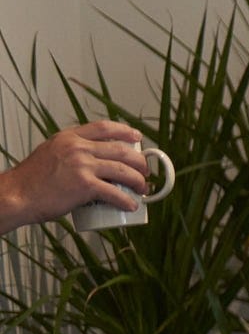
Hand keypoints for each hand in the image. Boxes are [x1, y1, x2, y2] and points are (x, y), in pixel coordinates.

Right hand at [0, 120, 148, 233]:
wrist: (17, 195)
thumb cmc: (33, 180)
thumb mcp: (51, 152)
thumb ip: (70, 151)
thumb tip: (93, 158)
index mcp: (69, 137)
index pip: (104, 127)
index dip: (125, 131)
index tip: (137, 137)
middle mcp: (77, 148)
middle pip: (121, 150)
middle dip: (139, 162)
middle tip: (144, 173)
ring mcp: (82, 166)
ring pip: (124, 171)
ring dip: (139, 182)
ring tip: (142, 190)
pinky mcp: (84, 185)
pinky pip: (115, 193)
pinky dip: (128, 201)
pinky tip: (132, 205)